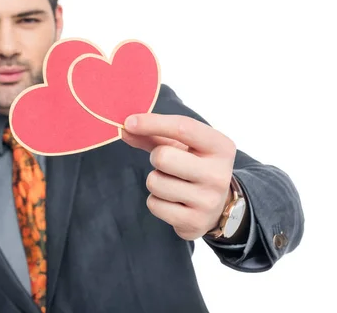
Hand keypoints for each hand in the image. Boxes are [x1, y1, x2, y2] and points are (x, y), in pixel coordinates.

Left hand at [122, 113, 236, 240]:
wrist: (218, 207)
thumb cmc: (194, 166)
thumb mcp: (183, 146)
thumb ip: (154, 135)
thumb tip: (125, 128)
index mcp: (220, 147)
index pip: (183, 127)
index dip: (152, 123)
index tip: (129, 122)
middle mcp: (218, 174)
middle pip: (163, 157)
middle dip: (156, 158)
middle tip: (166, 164)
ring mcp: (208, 201)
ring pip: (155, 182)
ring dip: (155, 181)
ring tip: (172, 183)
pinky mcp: (195, 222)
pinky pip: (154, 205)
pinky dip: (156, 201)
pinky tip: (173, 202)